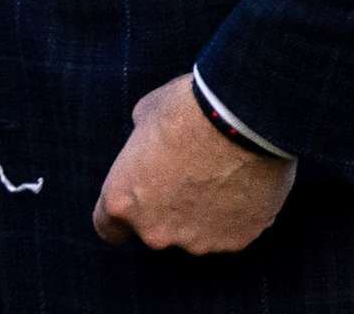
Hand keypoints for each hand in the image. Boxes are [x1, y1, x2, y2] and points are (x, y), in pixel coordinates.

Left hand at [92, 72, 295, 253]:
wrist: (241, 119)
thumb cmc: (186, 110)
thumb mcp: (144, 116)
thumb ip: (140, 147)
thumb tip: (148, 150)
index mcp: (124, 201)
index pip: (109, 228)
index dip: (123, 215)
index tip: (136, 201)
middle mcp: (156, 231)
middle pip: (156, 229)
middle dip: (167, 209)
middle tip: (187, 176)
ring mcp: (198, 241)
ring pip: (196, 234)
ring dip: (202, 213)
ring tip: (221, 176)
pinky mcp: (236, 241)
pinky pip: (231, 231)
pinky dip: (235, 214)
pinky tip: (244, 184)